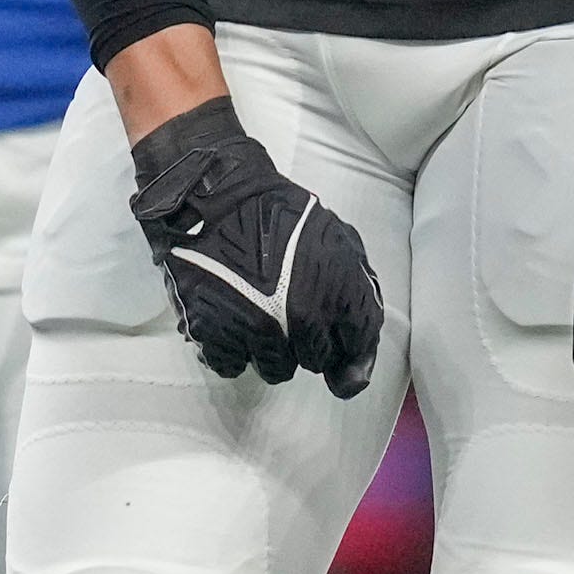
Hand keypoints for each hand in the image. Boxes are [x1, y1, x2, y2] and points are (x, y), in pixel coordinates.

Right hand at [129, 98, 382, 392]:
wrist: (220, 199)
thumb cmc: (284, 219)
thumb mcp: (339, 244)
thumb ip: (360, 303)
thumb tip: (354, 375)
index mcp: (338, 294)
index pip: (358, 346)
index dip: (351, 347)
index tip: (338, 339)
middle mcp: (300, 319)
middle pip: (316, 360)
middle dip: (310, 342)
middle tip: (293, 310)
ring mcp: (255, 329)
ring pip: (276, 370)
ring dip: (273, 350)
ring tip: (262, 313)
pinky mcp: (213, 334)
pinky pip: (233, 366)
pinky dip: (234, 349)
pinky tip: (234, 319)